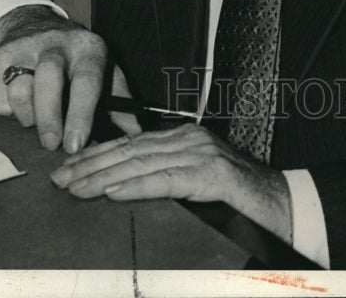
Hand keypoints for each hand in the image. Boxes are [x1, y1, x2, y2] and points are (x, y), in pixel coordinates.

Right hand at [0, 5, 107, 153]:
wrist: (31, 24)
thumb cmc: (76, 59)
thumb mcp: (103, 70)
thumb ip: (119, 102)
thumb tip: (135, 133)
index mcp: (88, 48)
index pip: (87, 80)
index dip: (81, 114)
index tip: (76, 143)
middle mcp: (57, 44)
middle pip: (49, 81)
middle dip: (49, 119)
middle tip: (51, 145)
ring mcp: (26, 48)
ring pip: (21, 93)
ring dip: (29, 117)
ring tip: (39, 118)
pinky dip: (10, 112)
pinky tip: (22, 104)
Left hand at [50, 124, 291, 242]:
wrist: (287, 207)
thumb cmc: (241, 201)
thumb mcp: (196, 184)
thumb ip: (167, 179)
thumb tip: (122, 189)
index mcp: (184, 139)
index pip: (130, 145)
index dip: (97, 156)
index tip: (67, 168)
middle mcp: (190, 139)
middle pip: (130, 150)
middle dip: (90, 164)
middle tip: (58, 178)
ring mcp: (203, 154)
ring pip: (142, 163)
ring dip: (103, 176)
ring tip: (75, 187)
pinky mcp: (213, 175)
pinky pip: (167, 180)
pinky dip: (137, 186)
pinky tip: (113, 193)